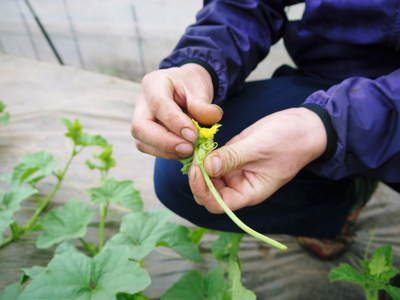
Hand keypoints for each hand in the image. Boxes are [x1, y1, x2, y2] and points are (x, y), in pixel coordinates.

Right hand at [131, 64, 222, 158]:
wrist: (184, 89)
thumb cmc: (190, 86)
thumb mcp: (200, 88)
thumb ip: (203, 104)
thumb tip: (212, 117)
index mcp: (153, 84)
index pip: (159, 105)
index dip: (175, 123)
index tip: (194, 136)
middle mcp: (141, 102)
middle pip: (141, 127)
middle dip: (165, 142)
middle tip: (189, 149)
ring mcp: (139, 119)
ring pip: (142, 141)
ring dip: (167, 151)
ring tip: (189, 151)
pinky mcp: (143, 135)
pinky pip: (149, 148)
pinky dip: (167, 154)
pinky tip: (183, 152)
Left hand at [188, 108, 326, 212]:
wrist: (303, 127)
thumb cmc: (288, 141)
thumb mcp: (258, 148)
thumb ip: (232, 158)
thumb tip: (207, 166)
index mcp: (249, 192)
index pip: (218, 204)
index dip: (204, 191)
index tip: (198, 169)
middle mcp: (240, 185)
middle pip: (209, 193)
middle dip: (198, 177)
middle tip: (196, 156)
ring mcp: (235, 171)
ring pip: (208, 176)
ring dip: (200, 165)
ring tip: (198, 148)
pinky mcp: (233, 157)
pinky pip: (213, 161)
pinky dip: (206, 154)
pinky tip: (204, 143)